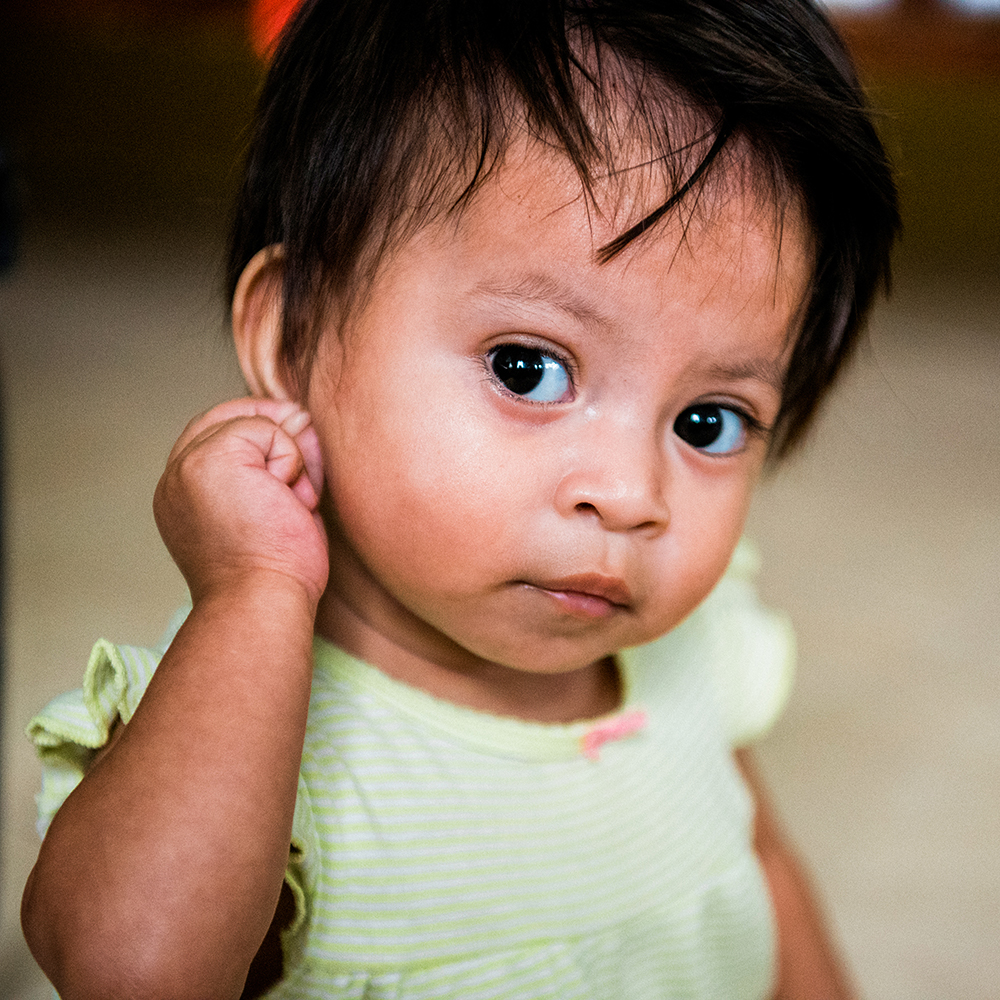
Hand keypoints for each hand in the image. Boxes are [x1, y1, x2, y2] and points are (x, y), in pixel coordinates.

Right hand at [154, 398, 328, 606]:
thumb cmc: (277, 575)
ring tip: (295, 501)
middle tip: (305, 464)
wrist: (261, 603)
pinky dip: (292, 458)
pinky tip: (290, 498)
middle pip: (229, 418)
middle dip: (277, 431)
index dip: (261, 434)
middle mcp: (176, 478)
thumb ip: (273, 472)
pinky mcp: (210, 459)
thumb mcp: (273, 515)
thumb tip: (300, 419)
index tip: (296, 460)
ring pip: (252, 422)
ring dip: (290, 455)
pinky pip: (265, 428)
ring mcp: (188, 466)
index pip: (215, 435)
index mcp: (182, 497)